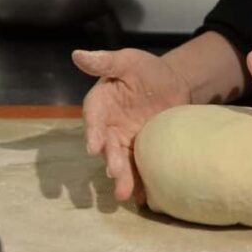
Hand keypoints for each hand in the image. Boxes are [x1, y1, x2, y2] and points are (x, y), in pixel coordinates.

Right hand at [72, 49, 190, 201]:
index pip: (93, 118)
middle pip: (106, 145)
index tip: (94, 145)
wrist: (174, 86)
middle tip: (114, 171)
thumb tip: (77, 54)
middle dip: (109, 159)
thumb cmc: (147, 71)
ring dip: (122, 177)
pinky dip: (140, 183)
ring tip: (125, 193)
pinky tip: (143, 197)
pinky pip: (138, 168)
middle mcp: (108, 127)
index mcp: (101, 104)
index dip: (93, 132)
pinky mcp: (140, 153)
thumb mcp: (128, 61)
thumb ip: (105, 61)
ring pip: (120, 161)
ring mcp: (124, 142)